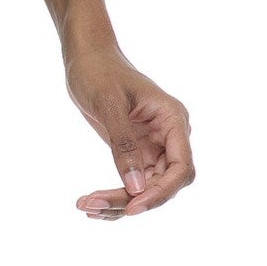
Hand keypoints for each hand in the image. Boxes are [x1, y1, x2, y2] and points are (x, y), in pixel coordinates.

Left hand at [63, 42, 193, 219]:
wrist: (86, 58)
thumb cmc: (98, 71)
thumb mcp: (108, 104)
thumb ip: (123, 145)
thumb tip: (136, 189)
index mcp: (172, 120)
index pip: (181, 168)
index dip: (161, 192)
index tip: (132, 207)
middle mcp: (169, 136)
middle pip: (163, 183)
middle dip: (132, 200)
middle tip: (93, 205)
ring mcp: (154, 146)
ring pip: (147, 189)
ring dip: (119, 202)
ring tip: (85, 206)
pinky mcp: (138, 153)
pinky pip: (133, 184)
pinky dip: (115, 196)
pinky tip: (92, 205)